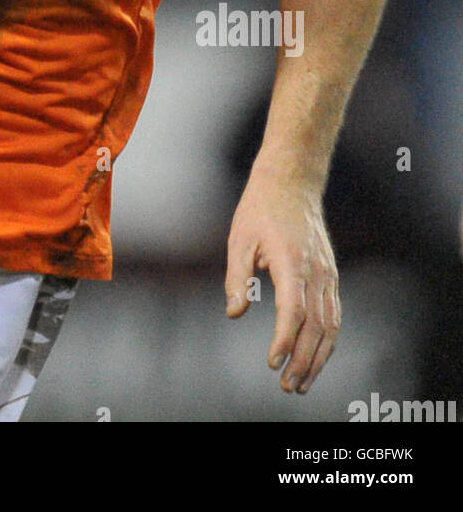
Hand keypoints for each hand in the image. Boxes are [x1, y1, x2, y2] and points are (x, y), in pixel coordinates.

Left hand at [224, 171, 340, 394]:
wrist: (291, 182)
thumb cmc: (260, 209)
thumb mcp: (239, 238)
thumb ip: (237, 277)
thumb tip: (235, 313)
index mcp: (292, 261)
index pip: (293, 311)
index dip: (284, 340)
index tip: (273, 363)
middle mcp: (316, 271)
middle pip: (316, 326)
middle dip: (304, 360)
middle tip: (288, 386)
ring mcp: (328, 274)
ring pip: (330, 325)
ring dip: (319, 357)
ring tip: (302, 382)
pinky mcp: (330, 275)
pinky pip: (334, 314)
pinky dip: (327, 340)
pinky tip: (314, 357)